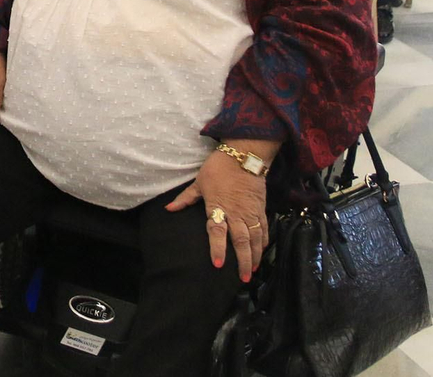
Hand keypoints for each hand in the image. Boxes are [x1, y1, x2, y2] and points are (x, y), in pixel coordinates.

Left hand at [165, 148, 271, 281]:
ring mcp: (251, 211)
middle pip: (241, 240)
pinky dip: (264, 241)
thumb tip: (169, 208)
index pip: (217, 231)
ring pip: (255, 238)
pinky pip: (264, 228)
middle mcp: (236, 212)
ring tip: (253, 271)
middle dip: (243, 261)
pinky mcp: (261, 208)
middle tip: (243, 278)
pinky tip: (262, 251)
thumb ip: (186, 198)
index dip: (218, 248)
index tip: (219, 265)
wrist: (244, 154)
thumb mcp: (198, 182)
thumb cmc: (218, 168)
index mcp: (218, 206)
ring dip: (255, 255)